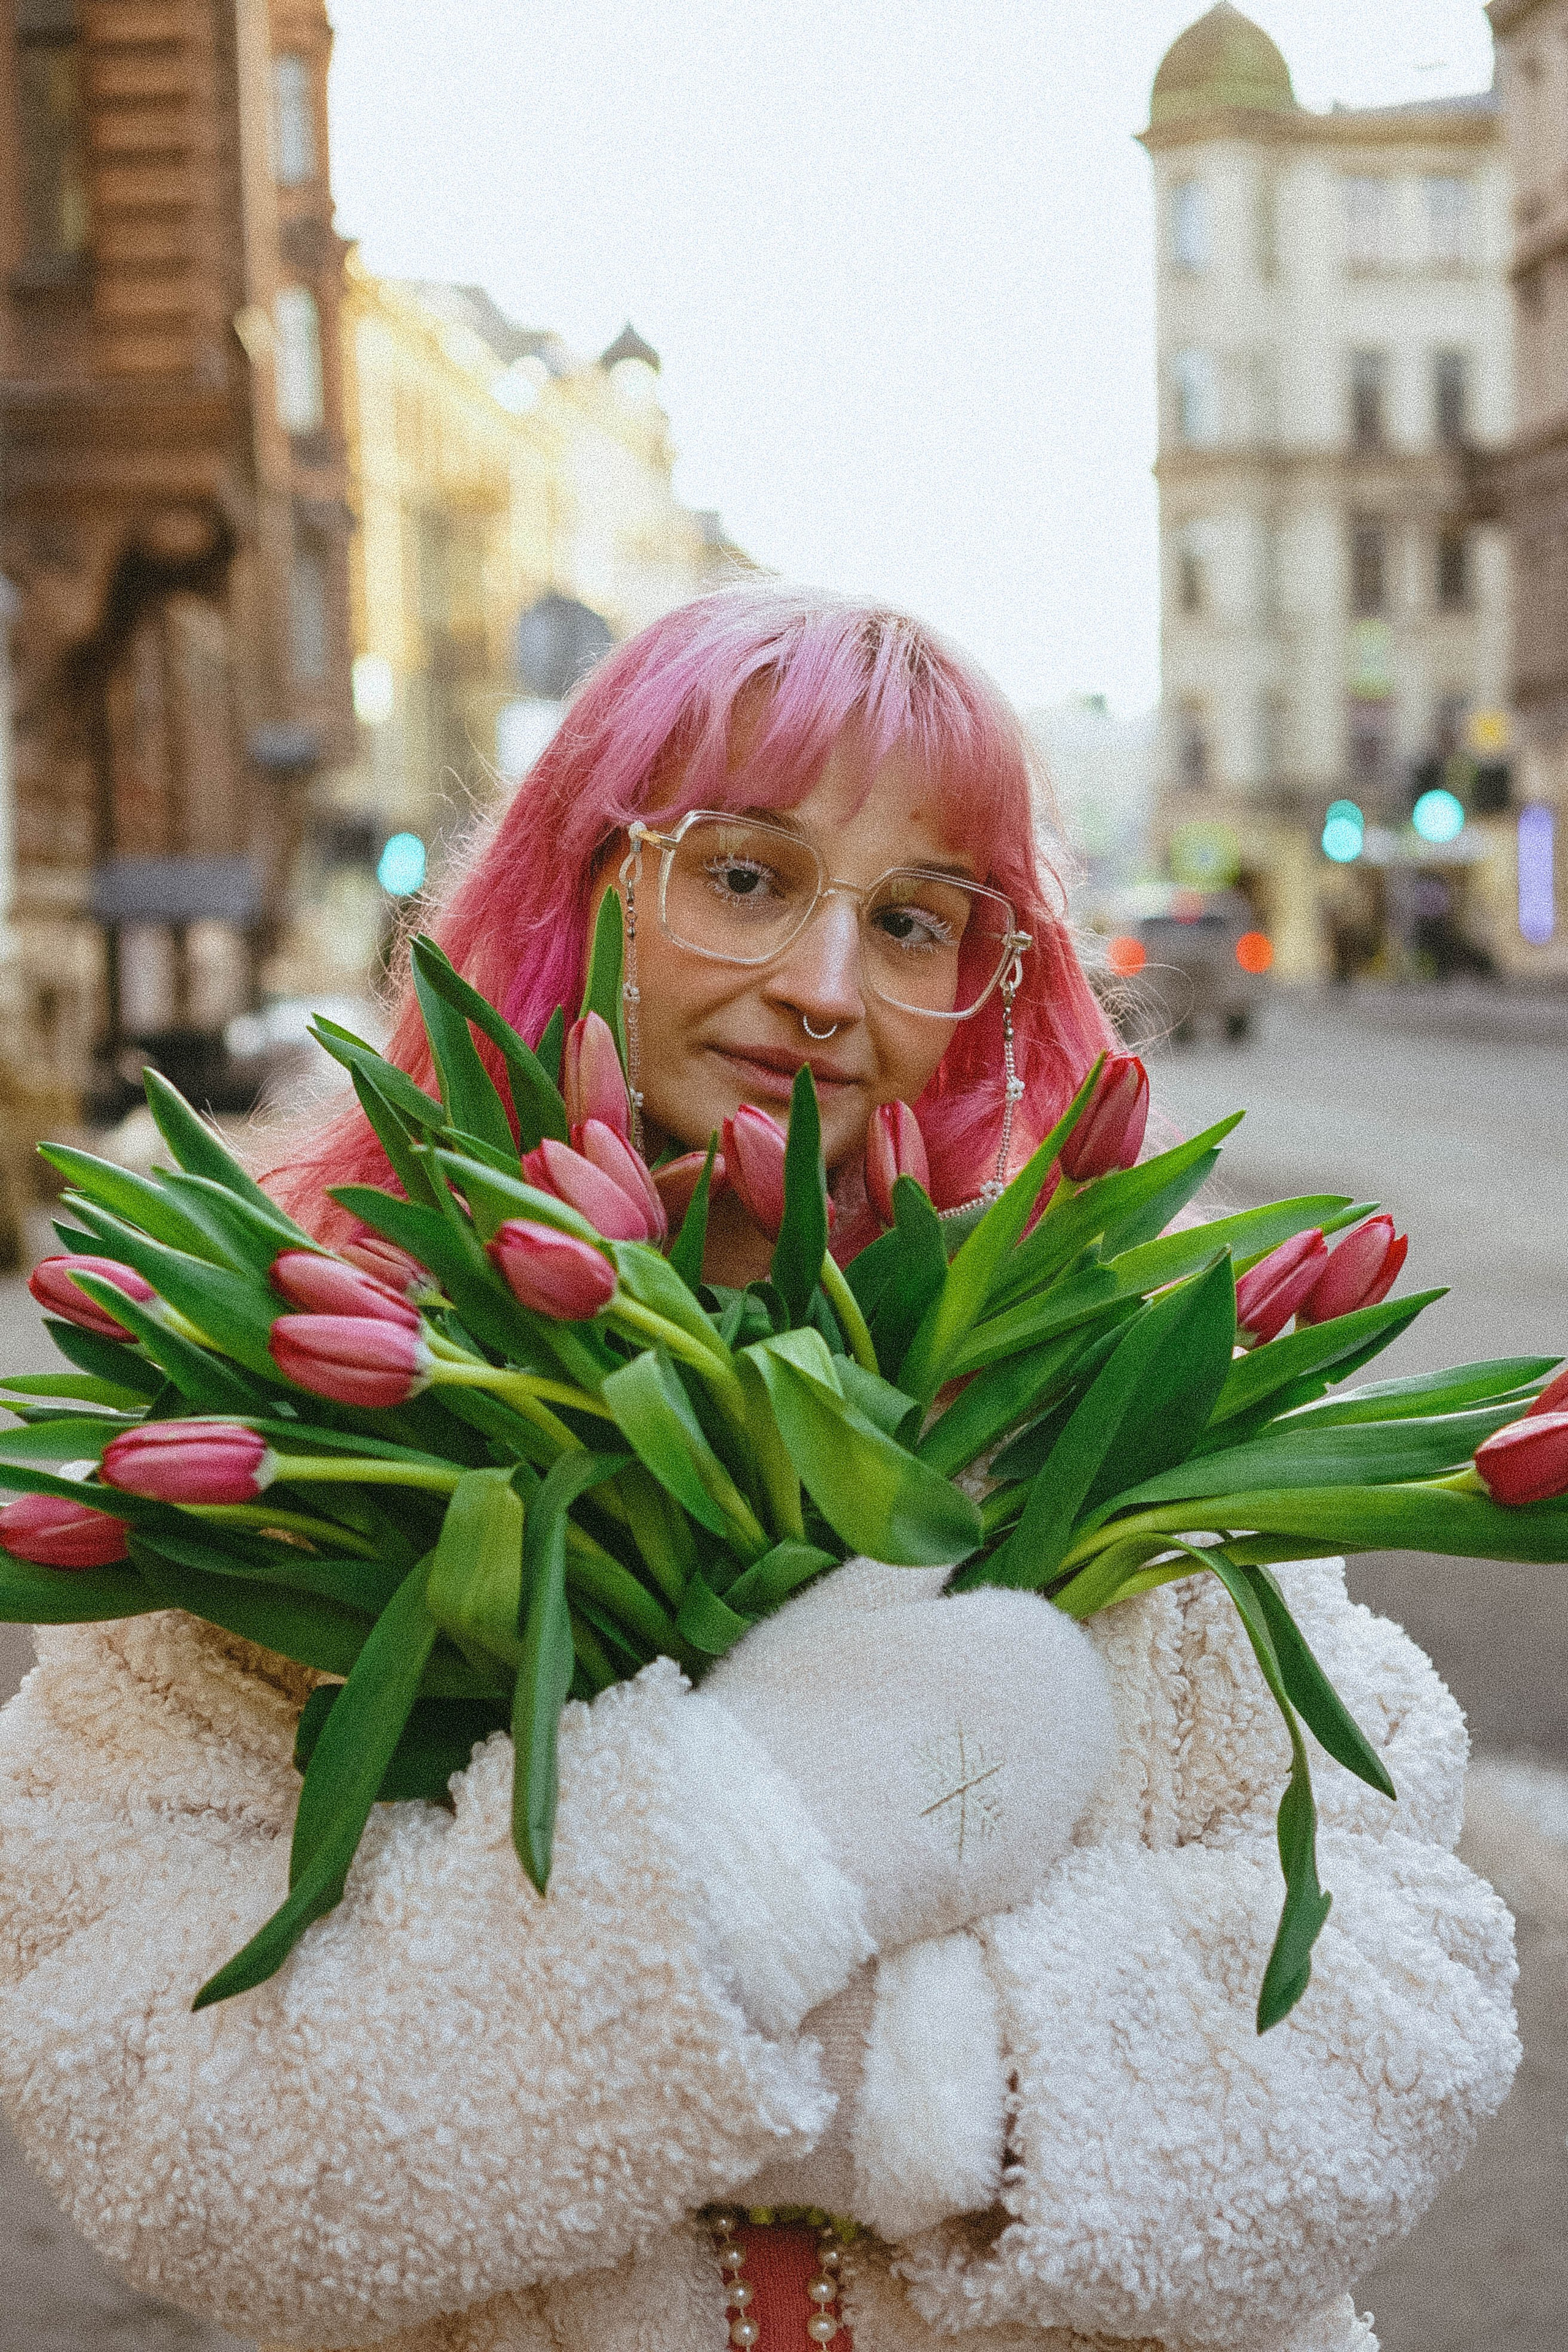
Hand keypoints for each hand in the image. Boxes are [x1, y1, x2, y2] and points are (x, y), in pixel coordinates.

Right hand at [697, 1557, 1115, 1951]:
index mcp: (1038, 1640)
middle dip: (973, 1710)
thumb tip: (952, 1536)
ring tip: (880, 1779)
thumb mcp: (845, 1601)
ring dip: (966, 1771)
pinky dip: (957, 1832)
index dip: (947, 1644)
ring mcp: (1054, 1813)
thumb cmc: (801, 1705)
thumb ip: (914, 1561)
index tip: (887, 1666)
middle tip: (882, 1724)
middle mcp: (1074, 1726)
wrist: (775, 1854)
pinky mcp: (1022, 1884)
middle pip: (1030, 1702)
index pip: (1016, 1627)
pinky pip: (999, 1838)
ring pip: (1019, 1773)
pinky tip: (889, 1833)